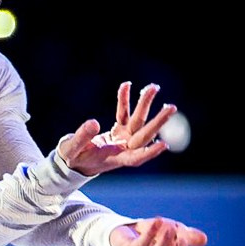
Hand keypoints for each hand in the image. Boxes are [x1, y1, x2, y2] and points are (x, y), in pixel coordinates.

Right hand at [58, 82, 176, 175]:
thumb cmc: (72, 158)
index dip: (149, 152)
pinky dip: (124, 100)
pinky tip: (126, 86)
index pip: (135, 158)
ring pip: (137, 121)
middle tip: (171, 108)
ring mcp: (123, 139)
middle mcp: (123, 149)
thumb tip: (93, 122)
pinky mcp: (119, 130)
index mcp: (115, 158)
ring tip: (153, 87)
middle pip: (143, 135)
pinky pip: (124, 113)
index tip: (163, 145)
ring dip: (145, 104)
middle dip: (158, 122)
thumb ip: (82, 137)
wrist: (72, 159)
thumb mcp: (72, 149)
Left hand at [109, 218, 207, 245]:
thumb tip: (204, 240)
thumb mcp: (175, 232)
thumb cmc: (154, 235)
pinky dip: (150, 233)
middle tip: (183, 240)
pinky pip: (140, 244)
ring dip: (163, 242)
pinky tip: (158, 221)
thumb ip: (188, 236)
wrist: (127, 231)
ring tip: (171, 228)